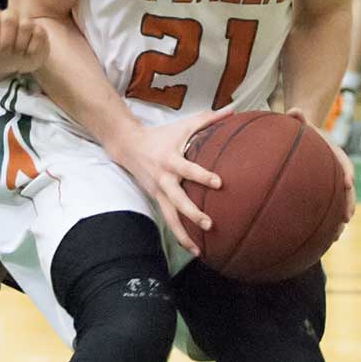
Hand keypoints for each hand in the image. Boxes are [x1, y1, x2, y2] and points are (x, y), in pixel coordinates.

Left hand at [0, 10, 48, 81]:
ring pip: (26, 24)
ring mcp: (26, 25)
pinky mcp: (39, 33)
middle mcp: (10, 20)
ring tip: (17, 53)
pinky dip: (33, 46)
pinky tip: (27, 55)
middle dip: (6, 38)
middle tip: (4, 51)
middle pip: (9, 17)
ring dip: (20, 43)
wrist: (10, 64)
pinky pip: (40, 34)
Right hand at [114, 107, 225, 254]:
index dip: (202, 176)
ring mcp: (158, 192)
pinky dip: (179, 235)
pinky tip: (193, 248)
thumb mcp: (182, 125)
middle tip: (209, 224)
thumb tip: (233, 111)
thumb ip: (208, 119)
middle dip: (192, 213)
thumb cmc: (161, 135)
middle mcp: (164, 179)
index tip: (218, 183)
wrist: (128, 146)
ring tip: (199, 250)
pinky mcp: (156, 200)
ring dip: (183, 235)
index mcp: (171, 160)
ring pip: (170, 218)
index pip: (188, 169)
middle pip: (177, 200)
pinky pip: (168, 221)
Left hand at [290, 107, 355, 233]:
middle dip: (348, 202)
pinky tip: (319, 240)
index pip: (343, 161)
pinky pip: (325, 208)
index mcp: (333, 152)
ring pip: (338, 203)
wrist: (305, 134)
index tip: (349, 181)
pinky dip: (324, 223)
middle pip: (346, 188)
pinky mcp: (321, 192)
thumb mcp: (299, 120)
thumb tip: (294, 110)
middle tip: (346, 216)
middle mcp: (335, 170)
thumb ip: (297, 115)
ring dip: (338, 218)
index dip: (347, 171)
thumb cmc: (301, 128)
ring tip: (336, 236)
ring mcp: (330, 183)